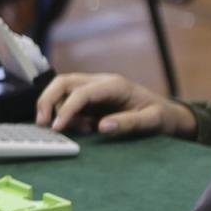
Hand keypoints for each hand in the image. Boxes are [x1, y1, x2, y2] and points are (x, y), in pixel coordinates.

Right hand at [34, 72, 196, 137]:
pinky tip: (79, 127)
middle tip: (42, 123)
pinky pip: (67, 101)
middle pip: (63, 83)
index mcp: (114, 85)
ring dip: (55, 109)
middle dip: (47, 100)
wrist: (167, 114)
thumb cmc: (161, 116)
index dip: (66, 109)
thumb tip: (102, 126)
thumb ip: (129, 123)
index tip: (57, 128)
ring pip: (61, 90)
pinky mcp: (90, 99)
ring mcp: (93, 89)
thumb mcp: (152, 121)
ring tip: (67, 129)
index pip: (81, 92)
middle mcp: (100, 82)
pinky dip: (64, 114)